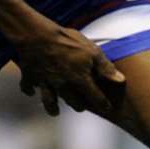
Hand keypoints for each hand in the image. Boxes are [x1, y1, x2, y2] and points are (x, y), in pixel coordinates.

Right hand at [12, 25, 126, 116]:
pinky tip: (31, 91)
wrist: (37, 36)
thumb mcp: (92, 51)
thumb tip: (120, 80)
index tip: (108, 108)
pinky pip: (28, 87)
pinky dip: (29, 90)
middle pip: (73, 103)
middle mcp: (63, 86)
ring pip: (50, 102)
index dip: (103, 103)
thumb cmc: (67, 41)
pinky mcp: (30, 76)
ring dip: (53, 108)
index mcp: (80, 80)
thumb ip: (105, 67)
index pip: (95, 97)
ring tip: (55, 112)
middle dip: (78, 106)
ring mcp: (46, 83)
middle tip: (81, 107)